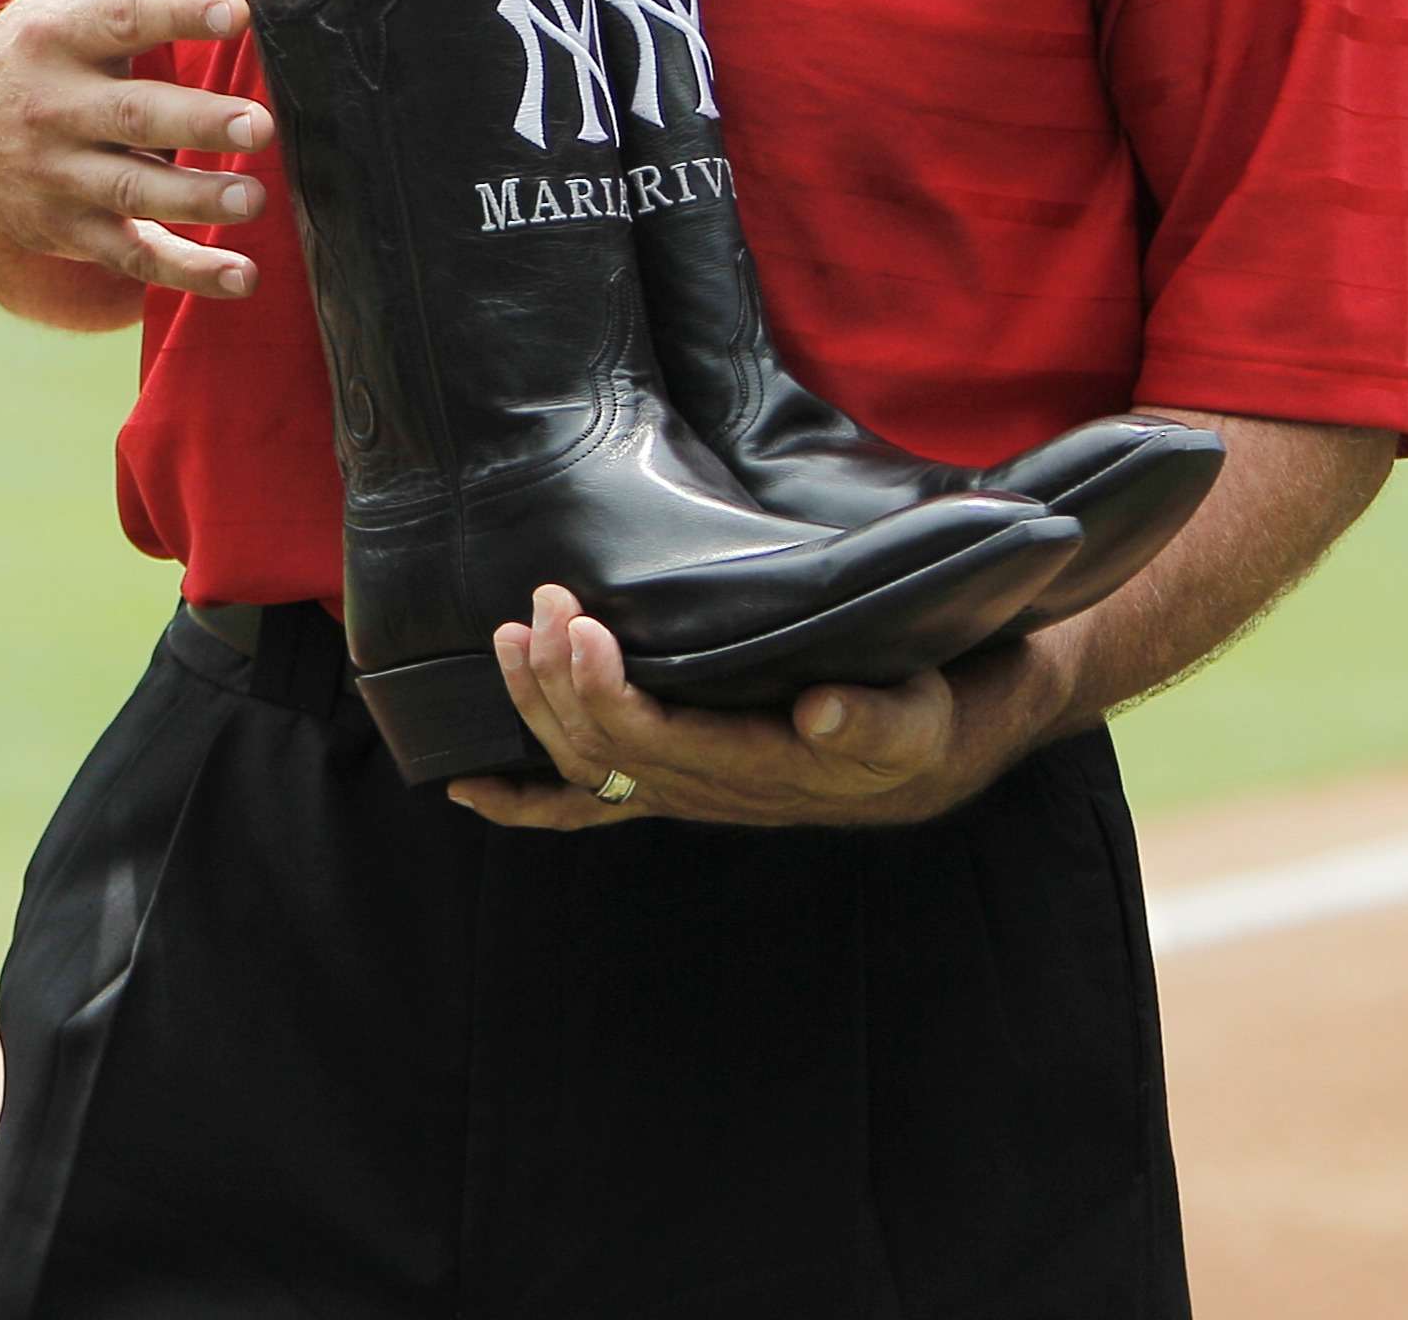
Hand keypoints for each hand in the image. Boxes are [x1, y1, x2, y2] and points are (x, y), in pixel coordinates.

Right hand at [0, 0, 272, 303]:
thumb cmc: (41, 46)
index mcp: (62, 33)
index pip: (123, 17)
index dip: (180, 11)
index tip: (236, 11)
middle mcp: (55, 105)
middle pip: (130, 113)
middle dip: (195, 120)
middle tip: (256, 125)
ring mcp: (60, 173)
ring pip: (131, 189)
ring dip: (195, 197)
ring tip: (252, 199)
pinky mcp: (72, 228)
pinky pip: (132, 254)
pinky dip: (186, 271)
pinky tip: (240, 279)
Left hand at [443, 585, 1064, 832]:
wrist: (935, 745)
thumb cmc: (922, 713)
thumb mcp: (919, 714)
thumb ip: (874, 719)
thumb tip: (822, 714)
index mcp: (758, 769)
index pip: (654, 740)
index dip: (604, 689)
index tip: (579, 624)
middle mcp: (708, 789)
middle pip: (602, 748)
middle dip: (557, 677)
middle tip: (538, 603)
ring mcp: (684, 789)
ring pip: (584, 763)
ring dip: (534, 706)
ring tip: (505, 638)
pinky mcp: (675, 777)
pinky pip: (587, 804)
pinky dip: (526, 802)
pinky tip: (471, 793)